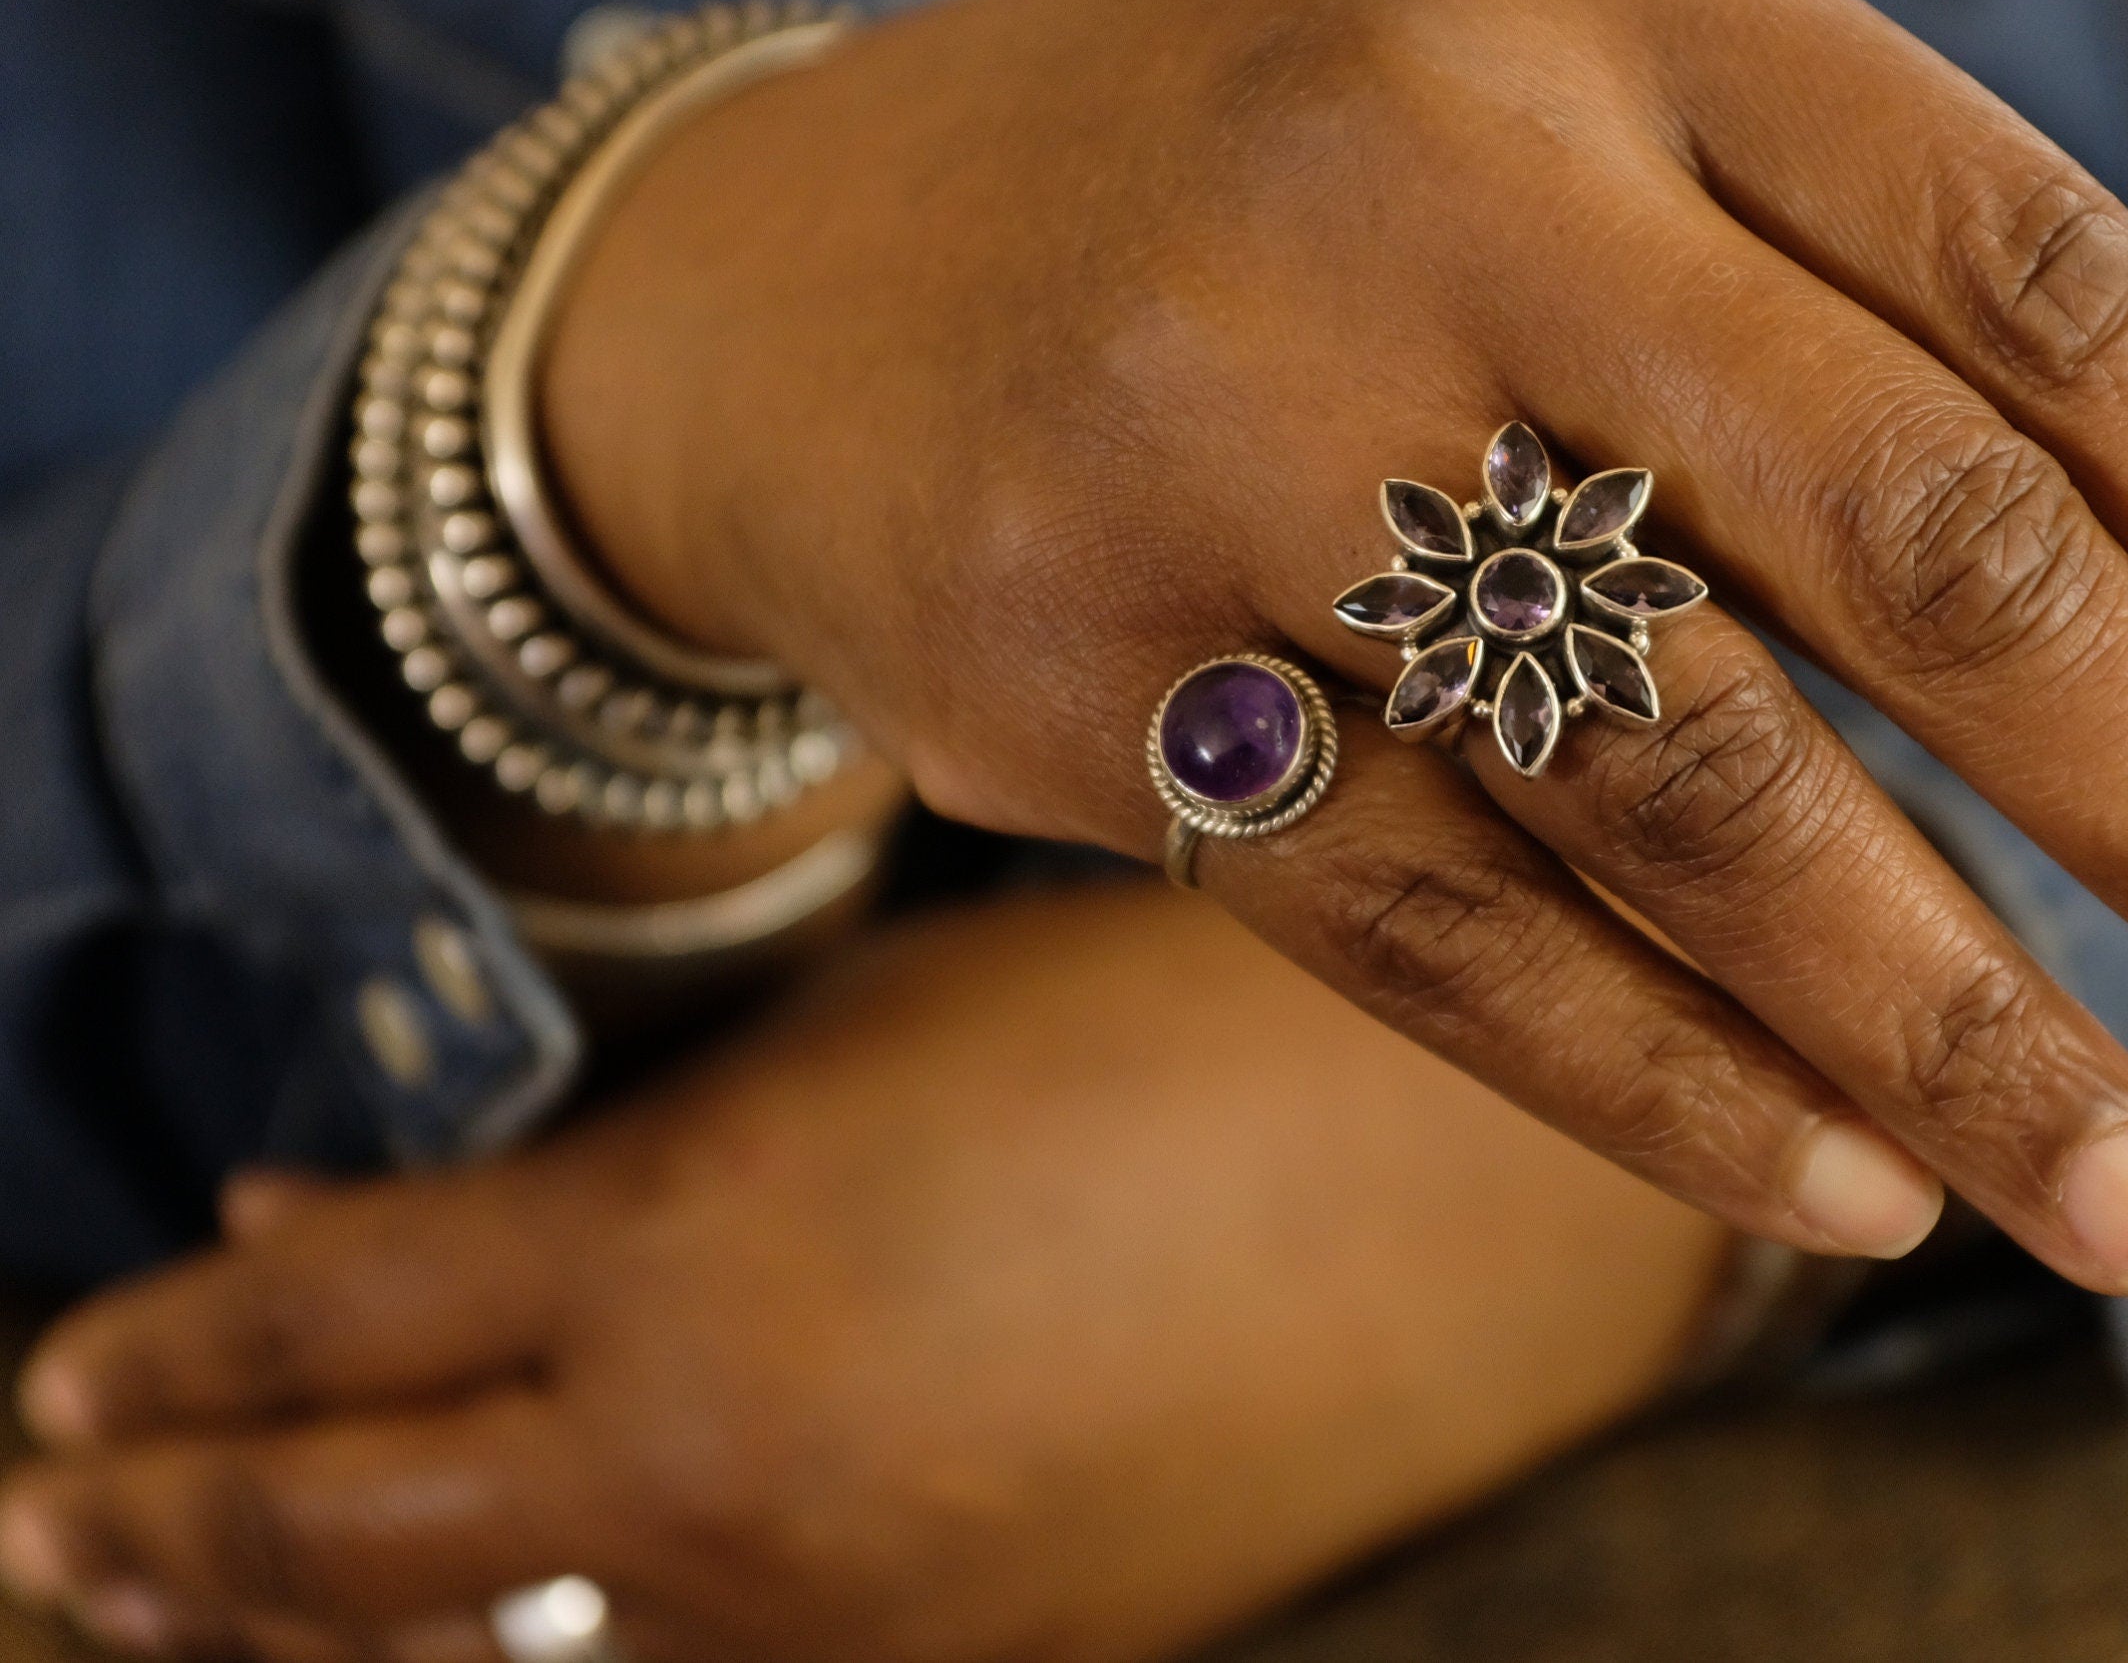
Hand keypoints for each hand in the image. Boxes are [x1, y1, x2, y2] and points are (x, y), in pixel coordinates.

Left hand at [0, 885, 1726, 1661]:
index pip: (320, 1328)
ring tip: (181, 1600)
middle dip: (159, 1522)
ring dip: (309, 1626)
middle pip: (333, 1538)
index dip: (162, 1355)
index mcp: (686, 1247)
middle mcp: (716, 1470)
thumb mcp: (863, 1033)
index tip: (74, 1370)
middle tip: (63, 1506)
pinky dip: (557, 1656)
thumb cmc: (1181, 1031)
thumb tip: (327, 1229)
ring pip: (488, 1660)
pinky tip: (517, 1626)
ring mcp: (845, 1612)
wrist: (1484, 1189)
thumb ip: (600, 1151)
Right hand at [544, 0, 2127, 1291]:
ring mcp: (1230, 410)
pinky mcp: (1077, 657)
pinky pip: (1440, 921)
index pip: (2031, 274)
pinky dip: (1666, 1082)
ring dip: (1958, 1024)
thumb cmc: (1272, 179)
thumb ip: (1920, 254)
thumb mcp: (1593, 116)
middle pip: (1909, 534)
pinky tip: (1859, 1194)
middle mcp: (1431, 166)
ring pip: (1678, 776)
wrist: (780, 270)